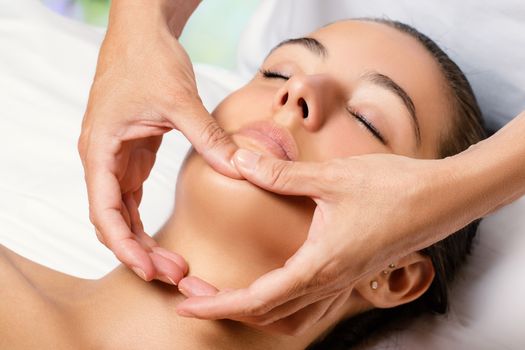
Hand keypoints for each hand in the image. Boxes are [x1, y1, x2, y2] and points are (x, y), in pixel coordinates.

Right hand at [78, 3, 238, 283]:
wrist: (141, 31)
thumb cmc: (148, 58)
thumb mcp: (181, 100)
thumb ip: (210, 138)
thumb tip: (243, 170)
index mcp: (100, 149)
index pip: (105, 211)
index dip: (125, 246)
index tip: (150, 270)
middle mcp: (101, 158)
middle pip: (112, 219)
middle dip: (138, 250)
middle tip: (174, 273)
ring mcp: (115, 156)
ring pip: (122, 211)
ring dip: (142, 239)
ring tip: (172, 263)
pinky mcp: (131, 151)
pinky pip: (132, 194)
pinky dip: (144, 218)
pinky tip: (162, 235)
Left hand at [175, 149, 453, 333]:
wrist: (442, 198)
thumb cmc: (393, 187)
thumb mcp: (332, 177)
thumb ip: (282, 174)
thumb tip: (239, 162)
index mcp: (320, 264)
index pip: (258, 299)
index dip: (218, 305)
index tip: (186, 305)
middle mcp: (331, 282)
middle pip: (269, 314)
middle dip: (227, 309)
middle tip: (194, 296)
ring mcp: (344, 281)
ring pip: (290, 317)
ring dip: (255, 311)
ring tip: (227, 296)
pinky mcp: (352, 272)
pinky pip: (311, 304)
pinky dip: (283, 305)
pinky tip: (274, 285)